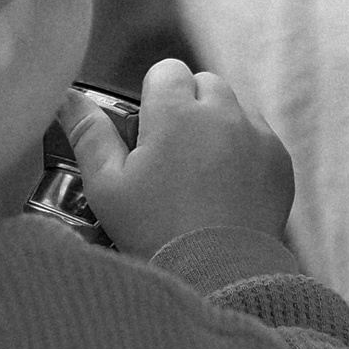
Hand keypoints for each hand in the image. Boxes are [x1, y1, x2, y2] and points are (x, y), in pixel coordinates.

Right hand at [63, 60, 294, 259]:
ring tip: (202, 170)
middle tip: (173, 153)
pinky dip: (247, 150)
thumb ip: (89, 133)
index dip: (155, 97)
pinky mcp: (280, 160)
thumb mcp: (106, 186)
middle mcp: (222, 112)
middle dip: (189, 106)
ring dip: (220, 124)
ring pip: (235, 107)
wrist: (218, 277)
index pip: (167, 71)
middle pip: (204, 84)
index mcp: (176, 112)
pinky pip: (261, 137)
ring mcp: (256, 135)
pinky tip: (229, 186)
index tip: (148, 131)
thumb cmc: (153, 232)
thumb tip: (68, 96)